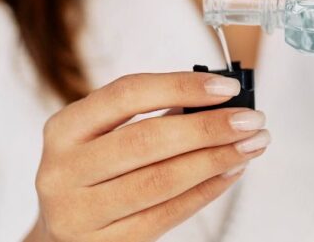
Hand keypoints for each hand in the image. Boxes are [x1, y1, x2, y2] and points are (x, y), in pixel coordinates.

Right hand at [24, 72, 270, 241]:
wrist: (62, 232)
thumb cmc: (95, 171)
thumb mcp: (103, 136)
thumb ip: (150, 115)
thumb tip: (218, 101)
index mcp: (63, 129)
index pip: (126, 95)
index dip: (180, 86)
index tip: (227, 87)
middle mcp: (63, 171)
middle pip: (147, 140)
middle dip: (208, 127)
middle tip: (251, 120)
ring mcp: (79, 213)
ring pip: (160, 181)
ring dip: (216, 159)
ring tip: (251, 145)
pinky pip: (166, 215)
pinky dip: (206, 191)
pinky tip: (231, 173)